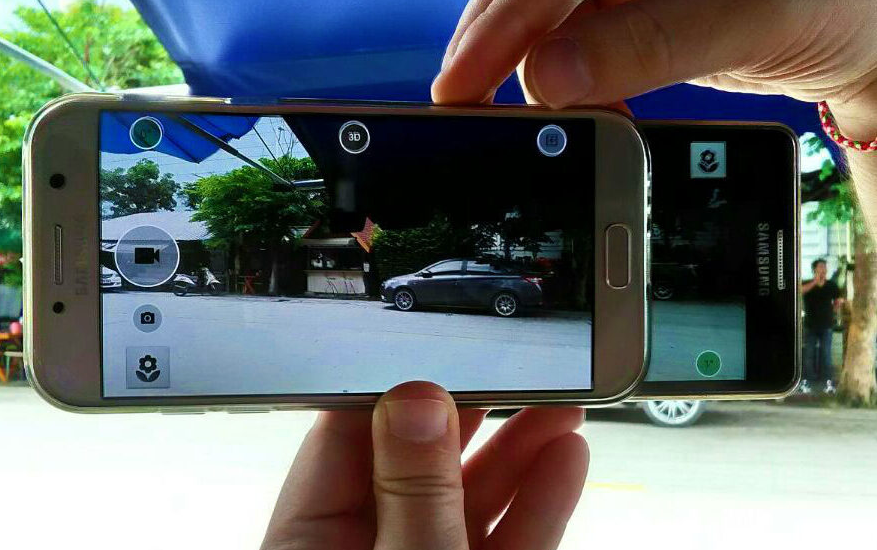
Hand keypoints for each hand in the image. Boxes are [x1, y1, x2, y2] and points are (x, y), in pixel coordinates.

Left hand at [261, 381, 587, 549]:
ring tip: (562, 403)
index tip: (444, 347)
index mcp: (312, 539)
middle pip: (418, 460)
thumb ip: (410, 491)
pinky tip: (564, 460)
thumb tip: (414, 399)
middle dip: (475, 409)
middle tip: (517, 365)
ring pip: (470, 497)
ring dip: (521, 450)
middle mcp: (365, 546)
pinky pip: (505, 537)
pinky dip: (539, 502)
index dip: (396, 386)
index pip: (346, 438)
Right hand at [431, 0, 876, 138]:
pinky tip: (565, 100)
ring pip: (552, 3)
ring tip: (505, 113)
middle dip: (493, 39)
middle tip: (456, 105)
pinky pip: (583, 26)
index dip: (501, 22)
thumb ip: (653, 43)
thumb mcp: (762, 15)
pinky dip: (565, 69)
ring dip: (524, 59)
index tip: (460, 82)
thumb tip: (548, 76)